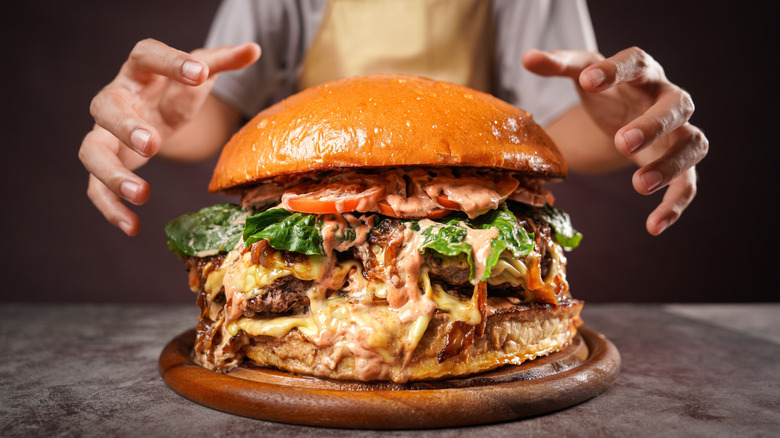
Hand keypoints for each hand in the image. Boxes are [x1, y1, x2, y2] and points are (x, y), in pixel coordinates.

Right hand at [79, 39, 259, 235]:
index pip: (147, 56)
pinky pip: (96, 187)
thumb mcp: (200, 72)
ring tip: (142, 194)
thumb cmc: (176, 88)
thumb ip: (222, 61)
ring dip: (112, 174)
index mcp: (140, 70)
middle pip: (106, 107)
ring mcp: (105, 133)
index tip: (199, 73)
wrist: (156, 109)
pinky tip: (132, 227)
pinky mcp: (106, 163)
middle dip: (125, 126)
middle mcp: (116, 99)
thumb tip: (254, 50)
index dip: (170, 62)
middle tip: (153, 143)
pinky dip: (110, 207)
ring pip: (92, 151)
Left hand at [523, 47, 708, 234]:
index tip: (587, 81)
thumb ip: (558, 66)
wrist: (624, 115)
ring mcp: (678, 131)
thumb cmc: (606, 92)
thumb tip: (527, 58)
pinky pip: (689, 183)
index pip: (636, 62)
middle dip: (652, 124)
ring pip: (692, 144)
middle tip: (622, 142)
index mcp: (641, 72)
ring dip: (670, 165)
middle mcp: (667, 99)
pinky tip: (654, 227)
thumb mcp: (583, 76)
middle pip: (676, 105)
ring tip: (639, 185)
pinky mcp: (679, 162)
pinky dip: (675, 205)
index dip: (615, 70)